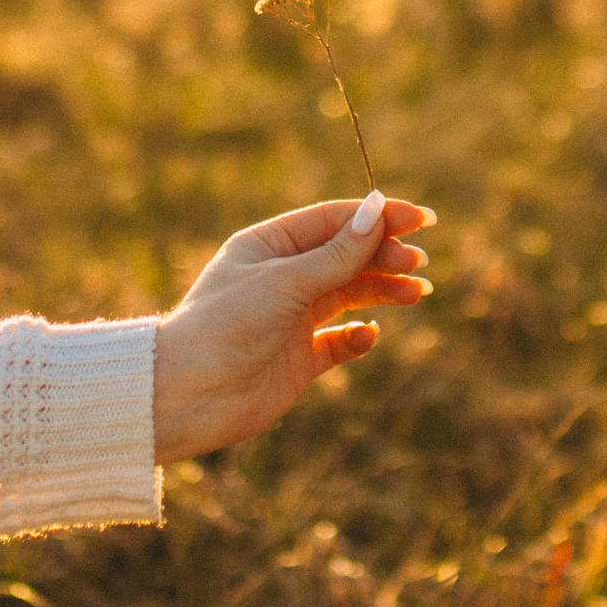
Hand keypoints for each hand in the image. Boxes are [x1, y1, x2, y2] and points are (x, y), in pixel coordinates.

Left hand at [152, 193, 434, 459]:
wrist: (188, 397)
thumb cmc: (226, 326)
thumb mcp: (286, 282)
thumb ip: (337, 254)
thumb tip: (377, 210)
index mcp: (269, 246)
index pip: (333, 221)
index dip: (377, 218)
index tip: (419, 220)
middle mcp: (282, 279)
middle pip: (346, 256)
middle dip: (384, 255)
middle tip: (418, 262)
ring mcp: (291, 319)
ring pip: (349, 295)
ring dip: (383, 290)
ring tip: (417, 293)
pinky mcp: (298, 360)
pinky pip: (339, 342)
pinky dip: (359, 335)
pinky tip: (370, 333)